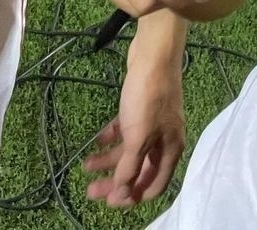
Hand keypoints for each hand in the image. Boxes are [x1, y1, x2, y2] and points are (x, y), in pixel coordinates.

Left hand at [83, 50, 184, 205]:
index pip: (154, 185)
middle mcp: (164, 139)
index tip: (108, 202)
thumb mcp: (138, 137)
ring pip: (131, 150)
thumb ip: (130, 168)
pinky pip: (126, 130)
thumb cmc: (147, 98)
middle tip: (91, 188)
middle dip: (116, 181)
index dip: (132, 196)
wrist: (153, 54)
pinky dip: (113, 137)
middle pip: (139, 169)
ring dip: (110, 160)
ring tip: (86, 164)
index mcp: (170, 150)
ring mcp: (153, 122)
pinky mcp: (142, 107)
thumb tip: (121, 196)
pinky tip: (97, 140)